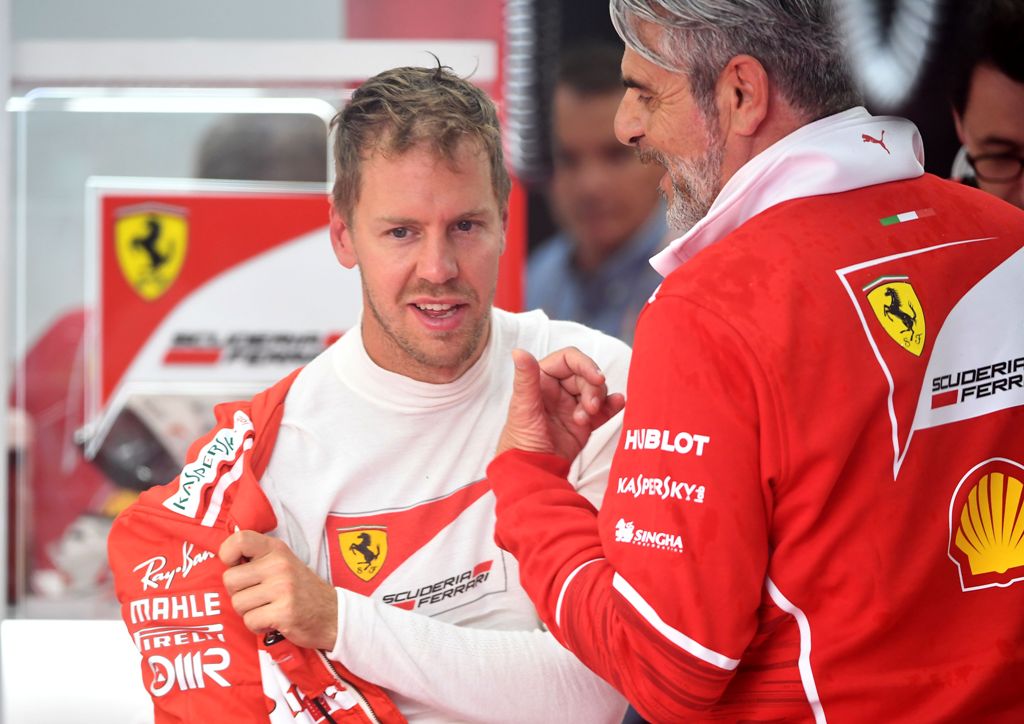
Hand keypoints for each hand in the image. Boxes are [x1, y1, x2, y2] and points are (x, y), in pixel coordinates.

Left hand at [219, 530, 337, 649]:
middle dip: (238, 593)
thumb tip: (224, 560)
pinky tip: (273, 620)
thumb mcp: (283, 563)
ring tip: (268, 608)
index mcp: (276, 549)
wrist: (332, 614)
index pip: (239, 539)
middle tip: (258, 596)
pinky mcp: (284, 611)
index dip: (228, 554)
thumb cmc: (300, 590)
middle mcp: (279, 565)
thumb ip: (258, 558)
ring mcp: (283, 588)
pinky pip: (250, 621)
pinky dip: (258, 626)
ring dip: (249, 612)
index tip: (236, 566)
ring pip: (238, 603)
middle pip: (230, 580)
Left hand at [496, 347, 624, 460]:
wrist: (532, 473)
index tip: (597, 378)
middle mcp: (558, 389)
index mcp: (542, 379)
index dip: (586, 365)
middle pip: (586, 376)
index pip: (569, 360)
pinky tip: (618, 404)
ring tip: (586, 419)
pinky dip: (612, 406)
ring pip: (596, 391)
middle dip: (592, 390)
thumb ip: (525, 378)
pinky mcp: (584, 424)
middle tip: (590, 408)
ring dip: (598, 402)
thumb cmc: (520, 440)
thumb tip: (519, 351)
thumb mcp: (523, 407)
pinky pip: (603, 410)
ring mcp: (572, 406)